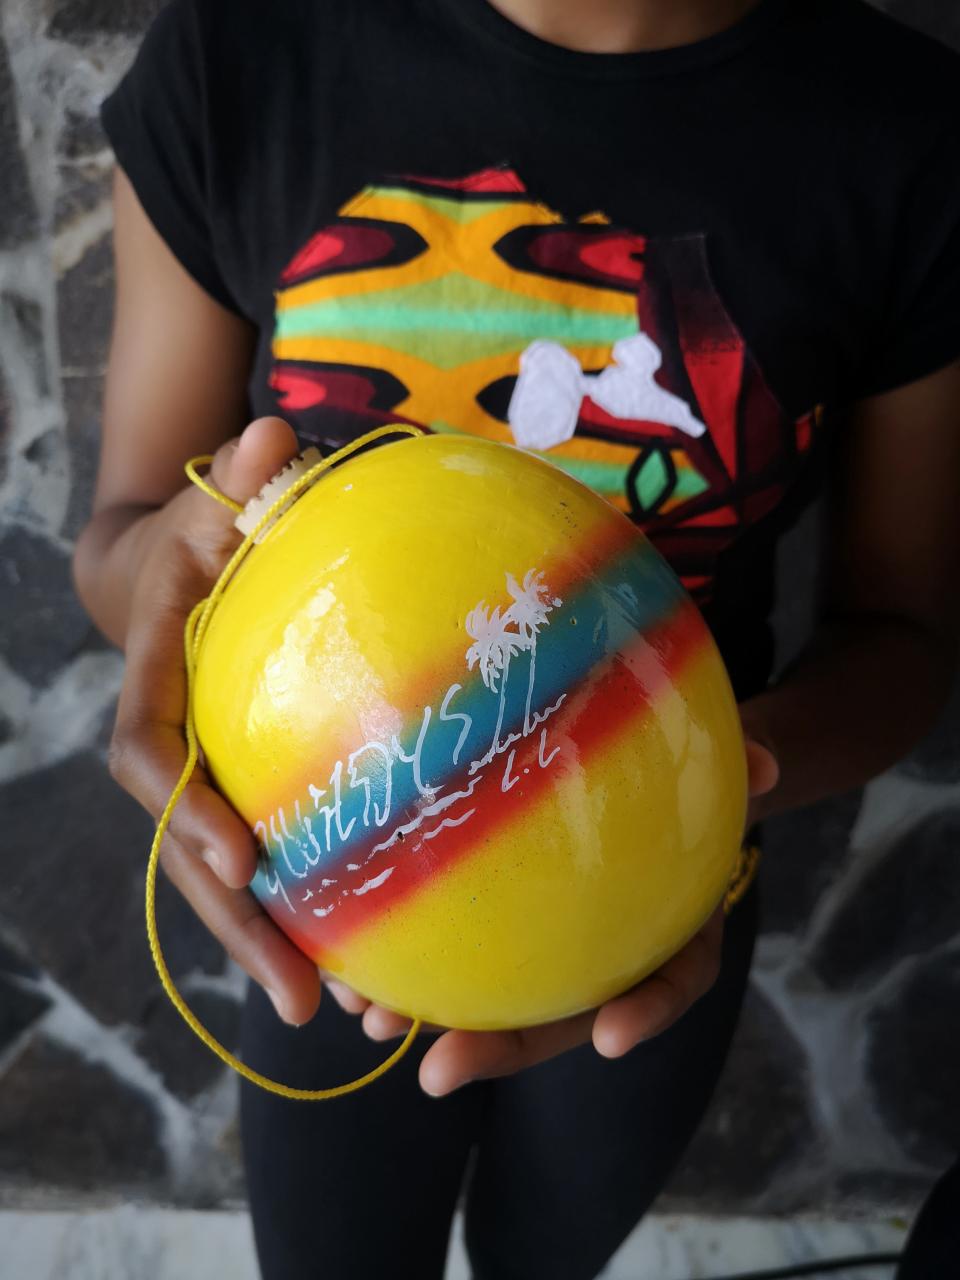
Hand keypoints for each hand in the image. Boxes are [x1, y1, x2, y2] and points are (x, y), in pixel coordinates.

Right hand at [108, 417, 322, 1025]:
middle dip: (243, 928)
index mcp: (156, 686)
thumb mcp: (211, 503)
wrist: (179, 570)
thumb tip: (273, 435)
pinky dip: (320, 908)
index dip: (187, 814)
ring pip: (240, 878)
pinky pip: (285, 856)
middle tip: (303, 1001)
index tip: (240, 859)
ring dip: (286, 947)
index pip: (153, 760)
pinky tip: (378, 960)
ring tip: (351, 1014)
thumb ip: (238, 483)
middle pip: (197, 855)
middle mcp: (180, 750)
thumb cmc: (201, 534)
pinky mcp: (256, 788)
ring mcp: (216, 779)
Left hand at [326, 733, 778, 1095]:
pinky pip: (451, 937)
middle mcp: (607, 946)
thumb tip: (773, 763)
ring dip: (430, 1014)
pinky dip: (403, 948)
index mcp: (668, 921)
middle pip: (561, 1013)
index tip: (612, 1039)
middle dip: (500, 1048)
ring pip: (495, 991)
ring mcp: (549, 936)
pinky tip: (348, 947)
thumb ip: (743, 762)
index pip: (670, 976)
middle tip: (437, 1073)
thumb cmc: (679, 767)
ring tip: (371, 1021)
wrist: (646, 763)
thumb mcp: (713, 759)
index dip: (646, 1010)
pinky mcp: (493, 909)